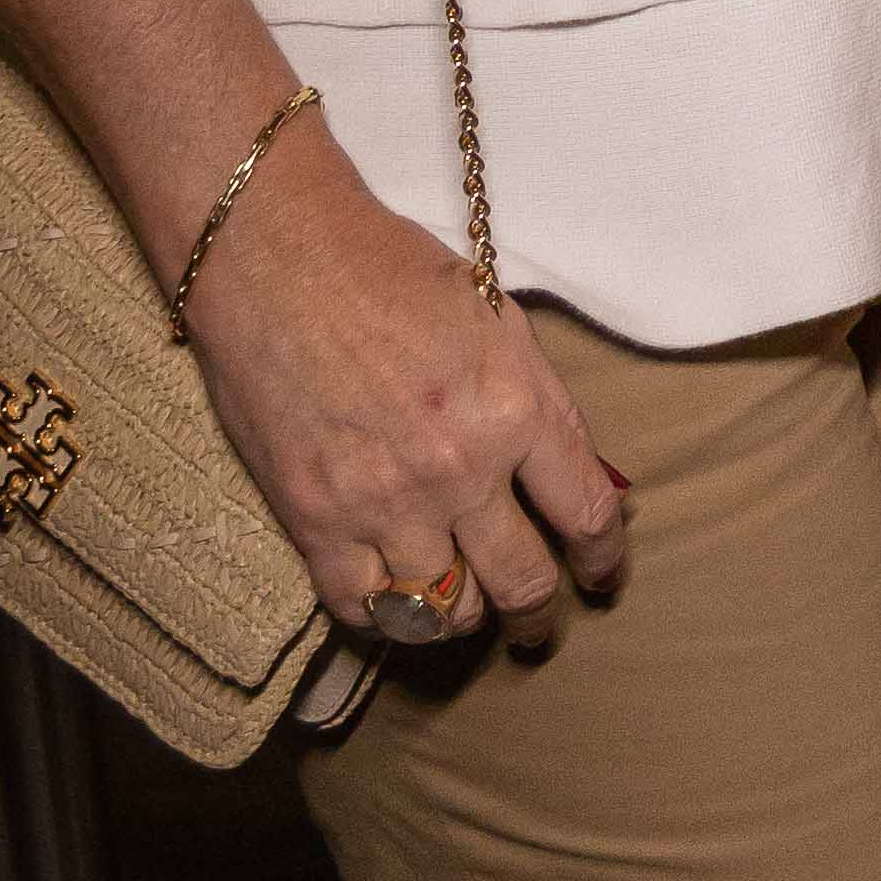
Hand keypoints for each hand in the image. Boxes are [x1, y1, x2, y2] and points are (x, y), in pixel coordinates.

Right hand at [178, 115, 627, 646]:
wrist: (277, 256)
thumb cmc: (389, 270)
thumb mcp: (497, 322)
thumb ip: (539, 406)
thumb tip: (576, 478)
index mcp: (515, 409)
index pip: (587, 515)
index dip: (604, 558)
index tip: (602, 576)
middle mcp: (459, 466)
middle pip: (523, 581)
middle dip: (540, 614)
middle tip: (537, 624)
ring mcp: (384, 500)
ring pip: (446, 610)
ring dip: (463, 615)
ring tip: (464, 608)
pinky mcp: (314, 519)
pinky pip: (363, 608)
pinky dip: (387, 616)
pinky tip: (396, 599)